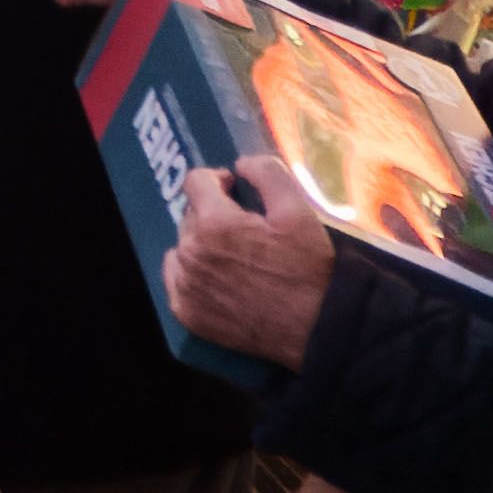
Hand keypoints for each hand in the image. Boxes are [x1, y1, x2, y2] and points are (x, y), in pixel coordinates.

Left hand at [162, 155, 335, 370]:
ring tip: (235, 256)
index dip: (218, 180)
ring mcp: (186, 286)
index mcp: (215, 224)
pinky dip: (192, 273)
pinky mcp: (187, 312)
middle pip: (190, 214)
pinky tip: (220, 278)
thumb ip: (266, 173)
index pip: (196, 181)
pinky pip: (177, 278)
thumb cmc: (308, 270)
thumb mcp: (298, 210)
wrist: (315, 329)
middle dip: (212, 213)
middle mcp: (191, 253)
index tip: (234, 191)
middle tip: (244, 230)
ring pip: (183, 246)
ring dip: (201, 242)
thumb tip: (240, 164)